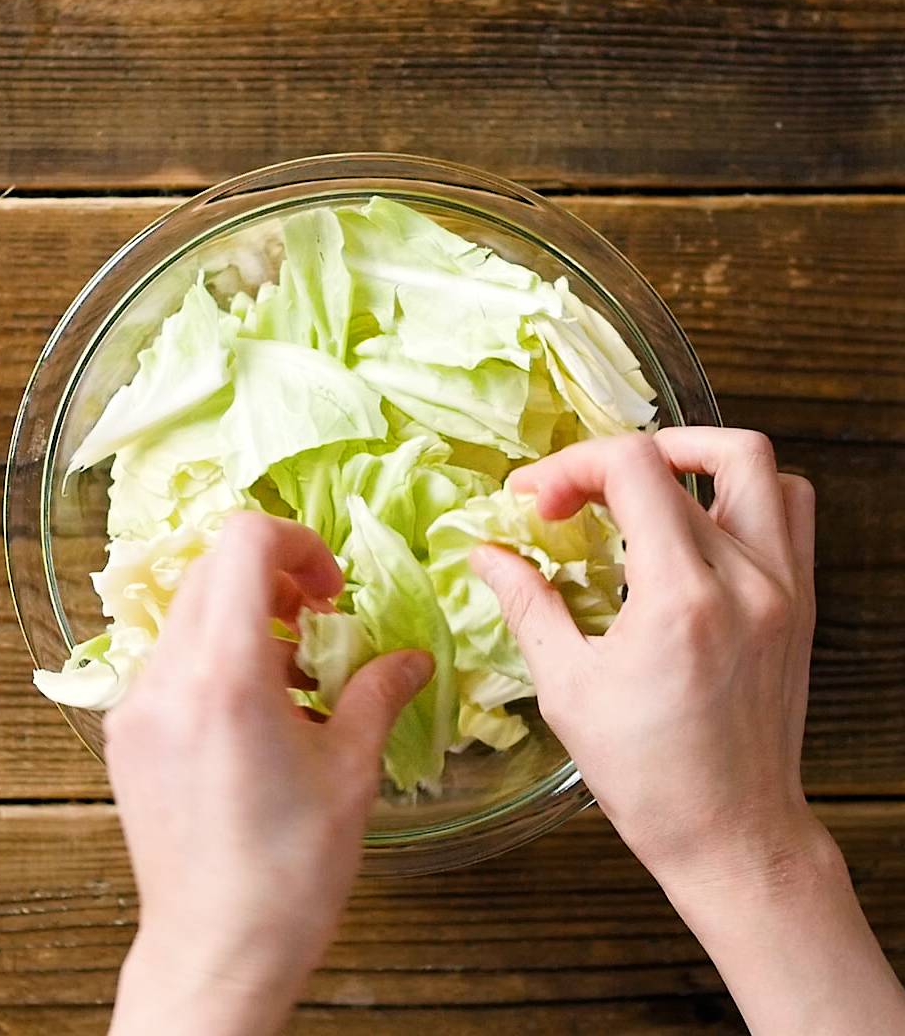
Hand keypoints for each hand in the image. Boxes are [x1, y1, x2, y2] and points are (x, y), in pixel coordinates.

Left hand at [105, 513, 432, 1035]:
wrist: (214, 953)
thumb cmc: (289, 871)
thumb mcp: (351, 772)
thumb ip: (379, 693)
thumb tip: (414, 658)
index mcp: (225, 674)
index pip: (243, 541)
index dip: (298, 543)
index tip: (331, 591)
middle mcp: (167, 676)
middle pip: (213, 569)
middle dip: (275, 578)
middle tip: (320, 624)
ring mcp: (136, 704)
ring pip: (189, 612)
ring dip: (246, 616)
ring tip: (295, 674)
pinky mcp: (127, 733)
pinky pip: (171, 659)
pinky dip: (217, 655)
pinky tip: (257, 710)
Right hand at [473, 427, 817, 879]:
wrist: (733, 833)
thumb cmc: (648, 776)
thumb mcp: (567, 689)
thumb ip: (527, 604)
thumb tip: (486, 554)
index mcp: (680, 598)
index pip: (632, 468)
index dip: (570, 467)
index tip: (534, 503)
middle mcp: (746, 578)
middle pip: (679, 459)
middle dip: (606, 462)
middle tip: (570, 496)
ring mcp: (785, 586)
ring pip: (754, 463)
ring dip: (688, 453)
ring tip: (639, 482)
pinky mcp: (801, 601)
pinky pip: (789, 506)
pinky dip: (742, 490)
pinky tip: (695, 519)